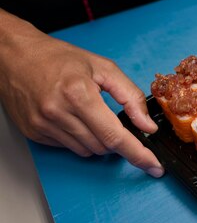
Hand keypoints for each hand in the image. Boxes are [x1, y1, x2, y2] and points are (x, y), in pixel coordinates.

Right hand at [0, 10, 163, 176]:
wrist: (15, 55)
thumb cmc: (59, 58)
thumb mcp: (104, 68)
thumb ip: (130, 97)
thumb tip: (147, 125)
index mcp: (78, 94)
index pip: (115, 135)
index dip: (138, 154)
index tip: (154, 166)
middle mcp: (58, 112)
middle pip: (103, 146)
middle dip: (117, 140)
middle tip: (115, 121)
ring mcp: (43, 125)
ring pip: (87, 151)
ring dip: (98, 140)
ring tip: (90, 114)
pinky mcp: (34, 133)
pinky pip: (69, 147)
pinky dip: (79, 138)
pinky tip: (73, 118)